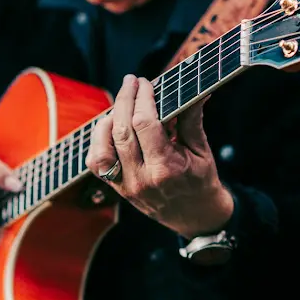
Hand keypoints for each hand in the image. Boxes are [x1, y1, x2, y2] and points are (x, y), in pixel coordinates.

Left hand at [86, 75, 233, 238]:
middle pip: (122, 131)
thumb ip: (192, 118)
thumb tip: (192, 89)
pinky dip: (98, 141)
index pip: (146, 124)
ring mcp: (126, 186)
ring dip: (108, 119)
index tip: (146, 82)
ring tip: (120, 104)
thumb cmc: (202, 182)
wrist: (196, 218)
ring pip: (103, 147)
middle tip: (131, 81)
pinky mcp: (117, 188)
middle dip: (125, 100)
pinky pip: (96, 163)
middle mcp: (142, 178)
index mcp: (167, 168)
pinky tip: (109, 126)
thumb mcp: (202, 150)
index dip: (143, 97)